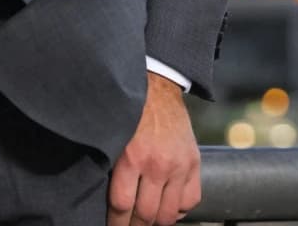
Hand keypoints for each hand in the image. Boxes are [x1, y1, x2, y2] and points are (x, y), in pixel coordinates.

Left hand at [107, 71, 200, 225]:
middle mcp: (158, 164)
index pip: (122, 205)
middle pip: (146, 215)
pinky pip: (190, 202)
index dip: (115, 223)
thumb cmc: (128, 109)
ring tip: (145, 221)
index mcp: (132, 156)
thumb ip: (112, 164)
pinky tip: (166, 208)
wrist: (157, 86)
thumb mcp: (113, 133)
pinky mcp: (194, 163)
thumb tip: (103, 197)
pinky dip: (178, 211)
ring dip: (155, 222)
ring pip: (168, 214)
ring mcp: (179, 166)